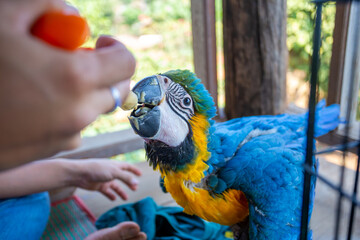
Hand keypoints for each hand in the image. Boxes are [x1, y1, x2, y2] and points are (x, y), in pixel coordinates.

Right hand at [0, 0, 135, 169]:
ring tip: (47, 81)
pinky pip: (75, 128)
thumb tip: (70, 13)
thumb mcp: (1, 19)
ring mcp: (68, 135)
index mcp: (75, 77)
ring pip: (95, 109)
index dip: (117, 49)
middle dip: (104, 72)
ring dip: (84, 92)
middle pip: (116, 89)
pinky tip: (35, 105)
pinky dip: (68, 113)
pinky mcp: (54, 150)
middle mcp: (79, 111)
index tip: (101, 44)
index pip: (126, 63)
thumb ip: (43, 6)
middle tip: (75, 61)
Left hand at [70, 159, 141, 200]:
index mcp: (115, 165)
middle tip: (135, 189)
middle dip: (129, 183)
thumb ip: (126, 177)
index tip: (140, 174)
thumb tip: (137, 182)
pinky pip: (107, 191)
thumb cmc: (97, 170)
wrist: (79, 174)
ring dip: (121, 191)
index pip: (127, 167)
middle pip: (122, 177)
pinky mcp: (98, 186)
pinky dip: (111, 195)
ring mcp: (105, 179)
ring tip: (126, 198)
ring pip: (115, 186)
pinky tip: (114, 199)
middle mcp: (111, 172)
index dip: (134, 170)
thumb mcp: (114, 172)